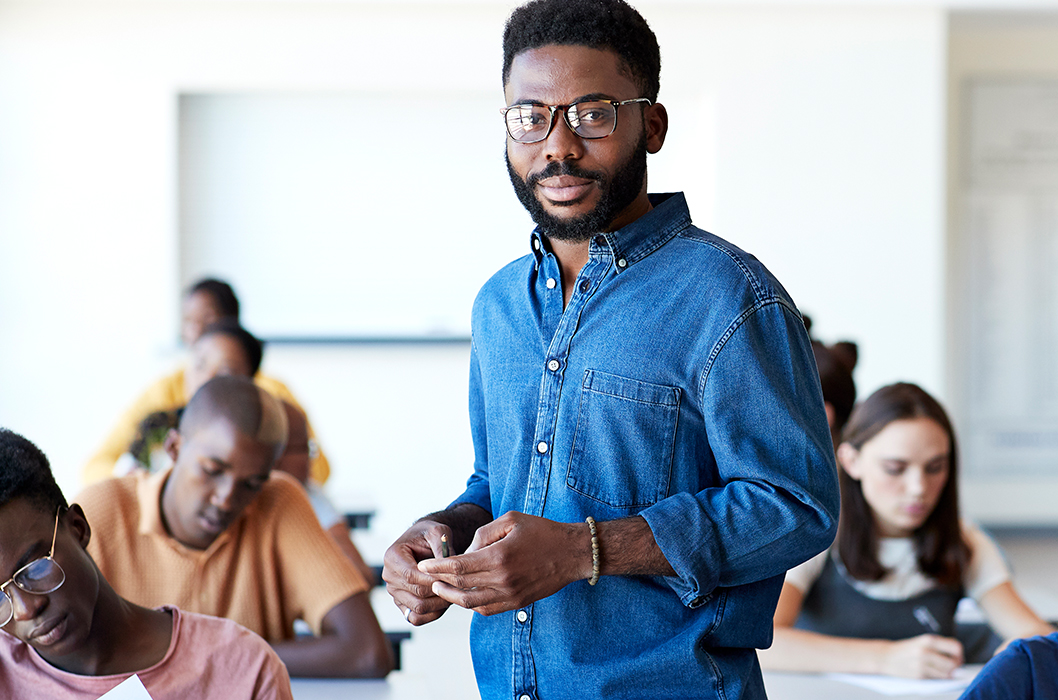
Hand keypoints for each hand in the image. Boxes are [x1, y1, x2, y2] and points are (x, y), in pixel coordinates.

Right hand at [382, 520, 451, 625]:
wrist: (424, 542)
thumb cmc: (431, 535)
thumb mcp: (438, 532)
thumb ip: (442, 546)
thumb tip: (449, 566)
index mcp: (392, 557)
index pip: (412, 576)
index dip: (436, 579)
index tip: (456, 578)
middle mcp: (389, 576)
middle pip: (417, 594)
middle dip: (442, 592)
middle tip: (461, 587)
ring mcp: (394, 592)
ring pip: (418, 608)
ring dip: (440, 604)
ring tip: (455, 592)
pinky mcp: (401, 604)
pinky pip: (416, 618)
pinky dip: (432, 614)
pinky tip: (445, 602)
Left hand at [417, 511, 590, 615]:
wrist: (572, 553)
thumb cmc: (542, 531)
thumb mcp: (511, 520)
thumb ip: (483, 534)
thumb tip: (465, 551)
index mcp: (499, 557)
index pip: (458, 566)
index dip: (437, 567)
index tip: (423, 565)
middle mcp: (503, 579)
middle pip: (461, 585)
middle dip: (440, 581)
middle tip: (426, 577)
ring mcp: (510, 595)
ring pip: (471, 603)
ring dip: (451, 597)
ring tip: (439, 588)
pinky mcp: (517, 603)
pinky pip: (487, 610)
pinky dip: (470, 605)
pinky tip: (462, 596)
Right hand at [881, 634, 963, 678]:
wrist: (885, 657)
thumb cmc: (906, 650)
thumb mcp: (921, 642)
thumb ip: (939, 647)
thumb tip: (958, 659)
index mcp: (928, 640)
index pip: (955, 647)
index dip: (959, 654)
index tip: (957, 657)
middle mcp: (926, 651)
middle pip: (954, 663)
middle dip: (956, 667)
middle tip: (952, 667)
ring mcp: (922, 664)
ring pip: (947, 673)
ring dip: (948, 674)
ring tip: (942, 670)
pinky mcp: (919, 675)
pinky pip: (937, 678)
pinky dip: (939, 677)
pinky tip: (934, 673)